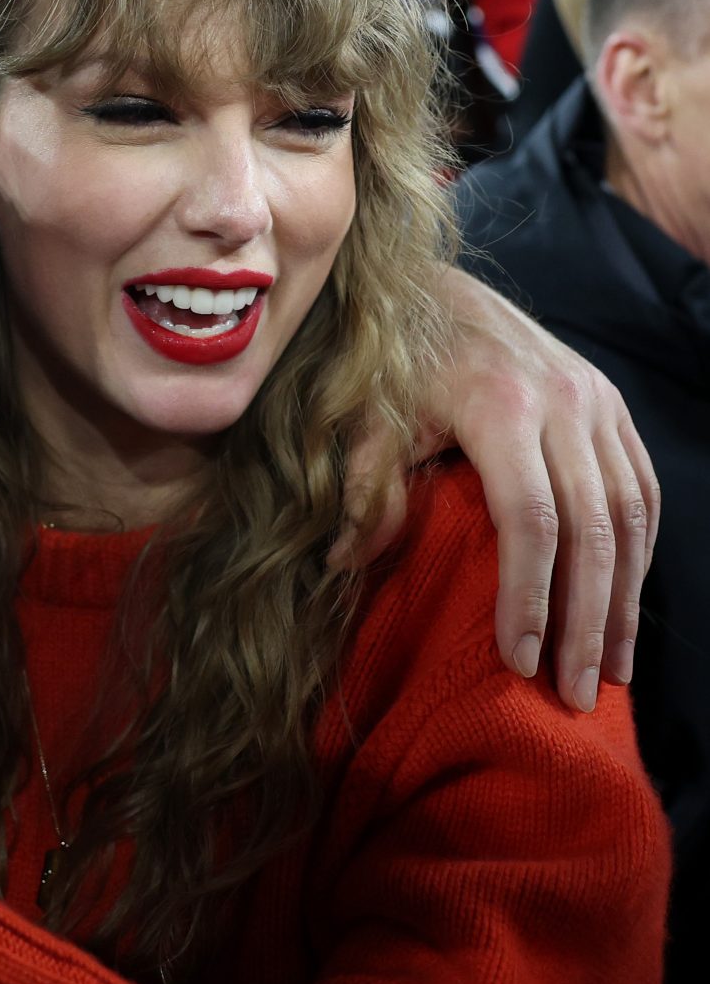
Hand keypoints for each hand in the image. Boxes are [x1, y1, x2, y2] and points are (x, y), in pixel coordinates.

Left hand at [339, 269, 657, 711]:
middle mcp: (564, 401)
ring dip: (625, 601)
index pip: (530, 519)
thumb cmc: (393, 360)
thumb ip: (362, 486)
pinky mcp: (614, 406)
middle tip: (577, 697)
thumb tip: (340, 565)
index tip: (519, 662)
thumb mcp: (366, 415)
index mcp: (501, 404)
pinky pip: (643, 491)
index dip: (529, 596)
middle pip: (592, 529)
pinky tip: (625, 607)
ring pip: (631, 516)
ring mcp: (598, 401)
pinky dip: (639, 555)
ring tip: (612, 673)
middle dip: (588, 620)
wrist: (438, 287)